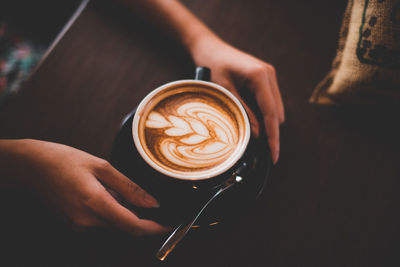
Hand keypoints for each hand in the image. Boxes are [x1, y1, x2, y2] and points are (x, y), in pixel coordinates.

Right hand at [7, 139, 167, 235]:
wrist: (30, 165)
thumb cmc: (63, 159)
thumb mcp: (102, 166)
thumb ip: (129, 187)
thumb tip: (152, 203)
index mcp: (95, 203)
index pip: (133, 226)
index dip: (154, 228)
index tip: (169, 224)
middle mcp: (86, 221)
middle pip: (125, 225)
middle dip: (136, 211)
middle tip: (131, 189)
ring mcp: (78, 225)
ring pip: (114, 223)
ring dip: (121, 208)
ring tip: (106, 184)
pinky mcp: (75, 224)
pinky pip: (101, 221)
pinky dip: (109, 209)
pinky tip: (99, 190)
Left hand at [190, 37, 284, 163]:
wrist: (209, 47)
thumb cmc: (212, 66)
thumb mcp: (225, 92)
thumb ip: (243, 112)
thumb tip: (257, 134)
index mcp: (260, 76)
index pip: (271, 113)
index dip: (273, 136)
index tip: (274, 155)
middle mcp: (269, 74)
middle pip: (277, 112)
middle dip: (273, 132)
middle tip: (266, 153)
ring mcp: (269, 74)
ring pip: (276, 107)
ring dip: (269, 123)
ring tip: (259, 139)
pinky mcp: (266, 76)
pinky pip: (271, 100)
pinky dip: (266, 113)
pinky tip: (255, 121)